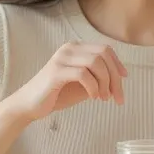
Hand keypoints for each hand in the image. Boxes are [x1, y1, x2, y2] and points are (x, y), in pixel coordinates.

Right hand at [7, 42, 127, 122]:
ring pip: (95, 63)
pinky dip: (93, 87)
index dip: (118, 64)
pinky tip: (92, 97)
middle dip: (115, 77)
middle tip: (116, 97)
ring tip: (103, 98)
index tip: (124, 80)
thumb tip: (120, 77)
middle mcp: (69, 49)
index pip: (105, 49)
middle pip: (103, 55)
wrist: (30, 105)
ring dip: (105, 83)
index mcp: (76, 48)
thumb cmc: (57, 94)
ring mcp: (61, 58)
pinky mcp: (55, 72)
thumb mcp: (84, 84)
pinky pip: (83, 74)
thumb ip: (99, 78)